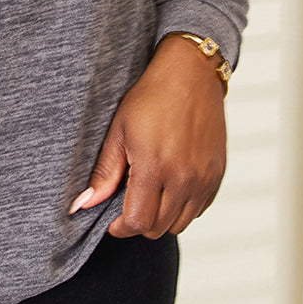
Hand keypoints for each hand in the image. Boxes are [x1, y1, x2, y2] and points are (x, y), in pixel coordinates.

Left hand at [69, 33, 226, 237]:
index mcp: (155, 167)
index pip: (137, 222)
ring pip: (180, 223)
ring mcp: (204, 178)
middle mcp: (184, 178)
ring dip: (161, 217)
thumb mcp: (118, 131)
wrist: (191, 75)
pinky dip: (183, 206)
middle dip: (138, 222)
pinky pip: (199, 209)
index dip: (120, 226)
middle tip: (127, 201)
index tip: (111, 218)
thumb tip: (84, 204)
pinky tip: (169, 184)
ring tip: (148, 193)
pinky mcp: (217, 175)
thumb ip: (104, 172)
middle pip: (158, 228)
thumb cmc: (152, 97)